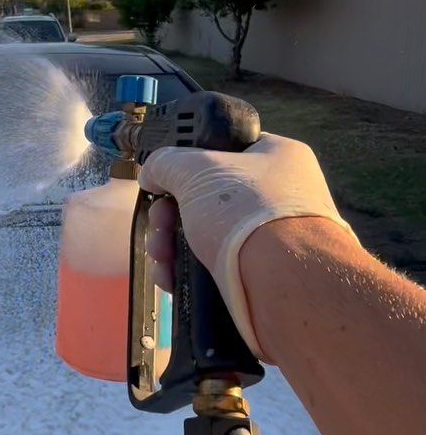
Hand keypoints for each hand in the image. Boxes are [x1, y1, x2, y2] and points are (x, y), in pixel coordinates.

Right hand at [140, 133, 357, 358]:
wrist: (282, 284)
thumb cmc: (246, 211)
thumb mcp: (195, 169)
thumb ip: (167, 162)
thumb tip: (153, 173)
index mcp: (278, 156)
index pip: (228, 150)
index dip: (191, 162)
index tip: (167, 182)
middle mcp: (280, 194)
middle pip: (207, 197)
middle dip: (170, 215)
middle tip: (158, 225)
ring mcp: (271, 237)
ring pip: (205, 233)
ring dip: (171, 244)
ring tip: (161, 256)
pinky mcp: (259, 274)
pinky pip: (213, 265)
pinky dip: (186, 269)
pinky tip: (170, 276)